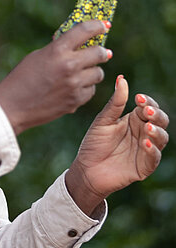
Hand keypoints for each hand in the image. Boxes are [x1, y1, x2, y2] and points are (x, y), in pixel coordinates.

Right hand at [0, 20, 111, 134]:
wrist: (12, 106)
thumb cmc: (21, 78)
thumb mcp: (37, 56)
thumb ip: (58, 50)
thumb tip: (78, 44)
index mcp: (57, 50)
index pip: (85, 31)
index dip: (97, 25)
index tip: (104, 25)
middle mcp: (69, 65)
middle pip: (100, 53)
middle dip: (101, 52)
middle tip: (102, 53)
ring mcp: (74, 84)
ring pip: (98, 73)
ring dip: (92, 71)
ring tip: (81, 73)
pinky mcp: (76, 101)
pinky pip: (90, 90)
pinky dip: (85, 88)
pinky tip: (72, 88)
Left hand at [66, 75, 169, 215]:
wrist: (86, 169)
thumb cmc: (94, 143)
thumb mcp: (103, 121)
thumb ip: (115, 103)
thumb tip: (121, 78)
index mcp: (133, 120)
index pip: (148, 107)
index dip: (147, 102)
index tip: (138, 98)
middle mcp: (143, 133)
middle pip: (160, 120)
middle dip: (156, 114)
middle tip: (146, 110)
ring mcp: (145, 149)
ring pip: (161, 137)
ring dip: (157, 131)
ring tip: (147, 126)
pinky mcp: (144, 166)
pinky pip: (154, 157)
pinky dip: (152, 150)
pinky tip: (145, 142)